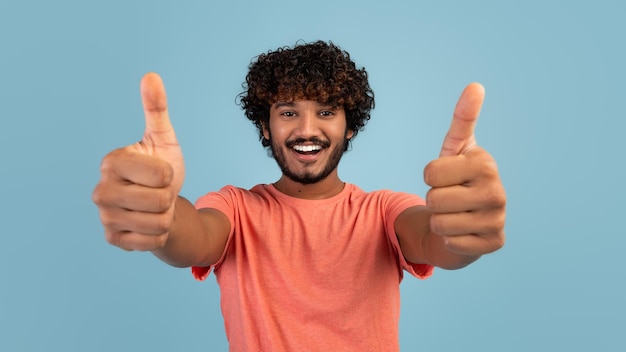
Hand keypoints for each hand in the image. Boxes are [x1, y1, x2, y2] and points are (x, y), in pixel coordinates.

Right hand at [92, 73, 184, 250]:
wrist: (160, 204)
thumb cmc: (161, 169)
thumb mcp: (163, 139)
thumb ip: (156, 109)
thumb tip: (151, 76)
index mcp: (111, 162)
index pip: (162, 174)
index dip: (169, 174)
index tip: (159, 172)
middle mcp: (101, 190)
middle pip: (161, 201)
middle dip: (169, 197)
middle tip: (159, 192)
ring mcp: (104, 217)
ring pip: (159, 223)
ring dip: (166, 216)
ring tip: (155, 207)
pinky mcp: (113, 239)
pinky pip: (153, 241)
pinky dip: (160, 234)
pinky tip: (149, 224)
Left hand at [423, 83, 505, 256]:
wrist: (467, 218)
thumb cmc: (456, 179)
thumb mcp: (455, 149)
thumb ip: (462, 119)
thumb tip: (475, 86)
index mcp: (485, 164)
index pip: (429, 173)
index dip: (430, 176)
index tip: (446, 177)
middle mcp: (497, 192)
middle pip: (434, 199)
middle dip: (434, 200)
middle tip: (450, 198)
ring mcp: (498, 220)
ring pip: (440, 224)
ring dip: (440, 221)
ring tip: (455, 214)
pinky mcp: (494, 244)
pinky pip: (451, 244)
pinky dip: (450, 240)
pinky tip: (463, 231)